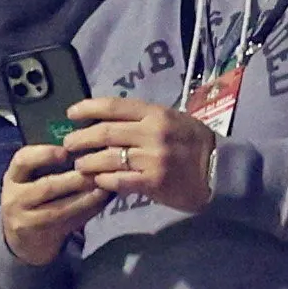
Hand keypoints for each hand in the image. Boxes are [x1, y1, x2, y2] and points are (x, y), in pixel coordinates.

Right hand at [0, 142, 110, 265]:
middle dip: (74, 179)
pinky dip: (87, 212)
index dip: (43, 154)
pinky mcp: (44, 237)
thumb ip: (45, 165)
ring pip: (60, 209)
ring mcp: (28, 221)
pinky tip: (101, 203)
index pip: (22, 161)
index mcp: (12, 178)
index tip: (65, 151)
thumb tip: (81, 147)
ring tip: (103, 187)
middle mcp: (15, 199)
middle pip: (46, 187)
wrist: (20, 240)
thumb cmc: (29, 199)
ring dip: (86, 198)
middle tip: (96, 170)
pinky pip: (70, 223)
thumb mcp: (27, 180)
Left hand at [60, 97, 216, 213]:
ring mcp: (152, 158)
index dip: (87, 108)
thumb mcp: (172, 119)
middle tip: (67, 144)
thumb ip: (142, 118)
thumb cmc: (194, 142)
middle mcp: (151, 132)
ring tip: (80, 165)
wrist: (219, 171)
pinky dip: (104, 180)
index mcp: (155, 113)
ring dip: (88, 162)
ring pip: (107, 158)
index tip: (70, 113)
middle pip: (104, 133)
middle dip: (80, 138)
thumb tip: (107, 119)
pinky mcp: (153, 182)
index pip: (112, 106)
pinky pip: (119, 180)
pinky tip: (98, 181)